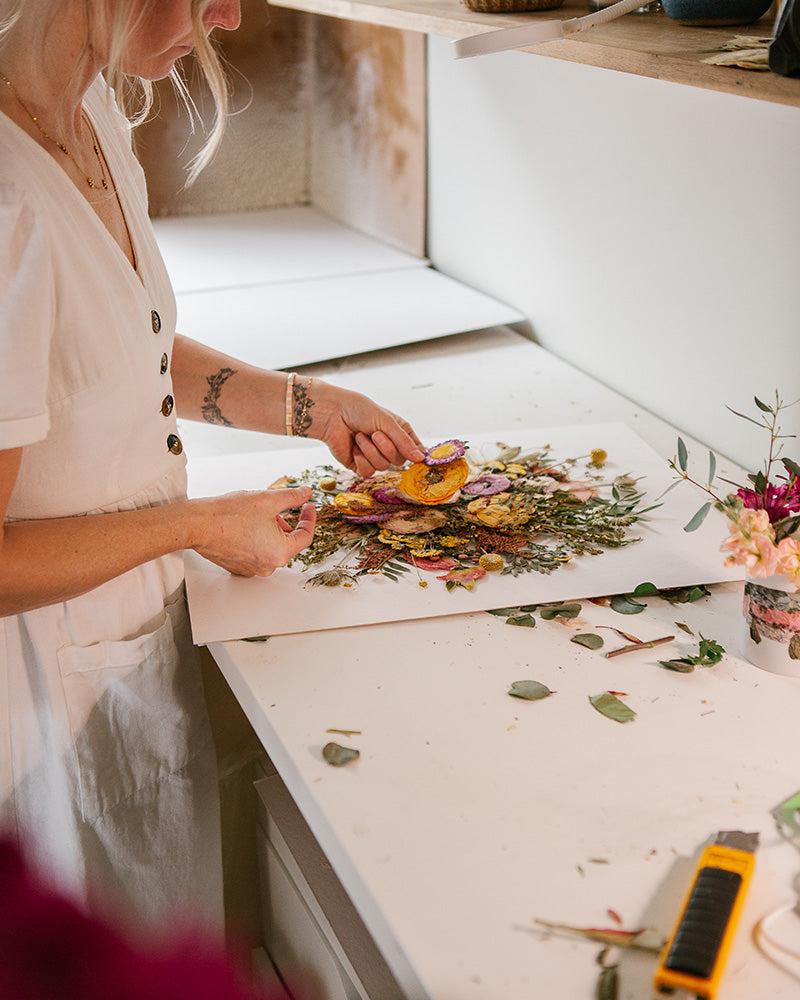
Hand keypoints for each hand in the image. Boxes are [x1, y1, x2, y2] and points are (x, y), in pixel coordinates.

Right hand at [192, 487, 316, 576]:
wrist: (197, 524)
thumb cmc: (228, 514)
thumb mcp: (269, 499)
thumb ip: (293, 497)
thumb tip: (305, 494)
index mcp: (280, 553)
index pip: (305, 536)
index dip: (309, 518)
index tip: (307, 507)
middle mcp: (268, 566)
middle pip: (288, 543)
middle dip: (287, 523)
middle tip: (278, 507)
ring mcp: (252, 569)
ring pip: (272, 547)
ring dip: (272, 530)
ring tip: (260, 513)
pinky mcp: (239, 566)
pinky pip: (257, 552)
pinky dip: (258, 539)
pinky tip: (248, 524)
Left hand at [307, 381, 424, 477]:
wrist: (332, 414)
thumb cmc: (359, 410)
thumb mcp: (387, 422)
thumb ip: (404, 441)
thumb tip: (420, 458)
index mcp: (399, 433)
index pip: (415, 450)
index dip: (416, 455)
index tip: (419, 458)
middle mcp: (388, 446)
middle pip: (399, 461)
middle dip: (386, 447)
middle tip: (375, 433)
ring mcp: (374, 457)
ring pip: (383, 466)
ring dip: (370, 451)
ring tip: (359, 436)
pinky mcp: (359, 465)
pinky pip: (368, 472)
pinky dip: (361, 459)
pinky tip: (354, 447)